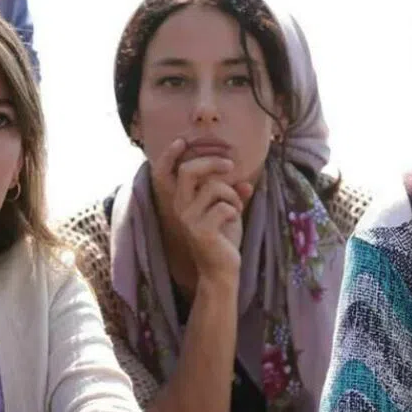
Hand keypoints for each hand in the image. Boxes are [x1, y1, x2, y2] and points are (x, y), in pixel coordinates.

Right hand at [152, 139, 253, 280]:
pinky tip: (234, 220)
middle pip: (189, 171)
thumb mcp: (228, 211)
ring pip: (214, 188)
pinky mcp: (201, 231)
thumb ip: (233, 195)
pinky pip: (223, 206)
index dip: (169, 155)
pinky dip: (235, 209)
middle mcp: (180, 208)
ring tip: (236, 206)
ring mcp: (189, 220)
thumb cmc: (223, 239)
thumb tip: (245, 182)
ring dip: (232, 195)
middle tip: (230, 166)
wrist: (223, 270)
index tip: (181, 141)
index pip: (165, 174)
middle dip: (212, 163)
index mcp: (182, 201)